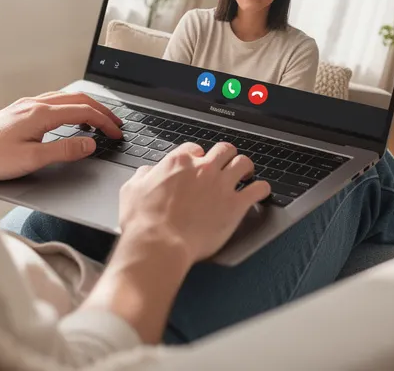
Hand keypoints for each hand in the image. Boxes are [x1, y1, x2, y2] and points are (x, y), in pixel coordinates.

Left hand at [0, 92, 122, 180]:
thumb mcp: (31, 159)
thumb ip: (63, 150)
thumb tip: (90, 143)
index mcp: (41, 114)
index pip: (84, 112)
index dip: (105, 122)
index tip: (118, 133)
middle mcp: (34, 104)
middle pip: (77, 99)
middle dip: (101, 110)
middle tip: (116, 124)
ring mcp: (25, 105)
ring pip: (65, 97)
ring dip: (86, 106)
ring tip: (99, 118)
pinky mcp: (17, 111)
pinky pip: (52, 101)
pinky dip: (70, 106)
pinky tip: (68, 116)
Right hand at [118, 142, 270, 265]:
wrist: (159, 244)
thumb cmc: (144, 221)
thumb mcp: (132, 190)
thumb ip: (143, 175)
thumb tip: (149, 172)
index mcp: (178, 163)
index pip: (195, 149)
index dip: (198, 157)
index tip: (199, 165)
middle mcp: (203, 169)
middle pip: (223, 150)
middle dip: (225, 156)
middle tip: (225, 165)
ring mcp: (221, 185)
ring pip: (244, 163)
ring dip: (246, 167)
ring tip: (246, 174)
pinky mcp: (235, 205)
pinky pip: (258, 189)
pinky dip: (261, 189)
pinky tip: (260, 191)